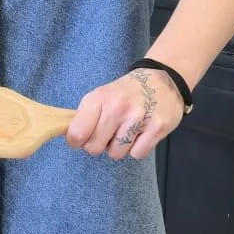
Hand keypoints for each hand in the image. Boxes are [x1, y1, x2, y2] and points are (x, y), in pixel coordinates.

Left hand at [66, 66, 183, 161]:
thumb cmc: (125, 92)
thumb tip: (72, 139)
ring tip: (127, 130)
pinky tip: (142, 133)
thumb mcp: (100, 96)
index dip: (78, 141)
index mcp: (98, 98)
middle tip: (110, 133)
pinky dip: (138, 148)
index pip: (76, 134)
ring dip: (120, 147)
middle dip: (100, 145)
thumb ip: (84, 116)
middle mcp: (117, 107)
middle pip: (95, 148)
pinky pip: (137, 154)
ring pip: (116, 154)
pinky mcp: (157, 127)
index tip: (84, 137)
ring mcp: (138, 117)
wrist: (161, 79)